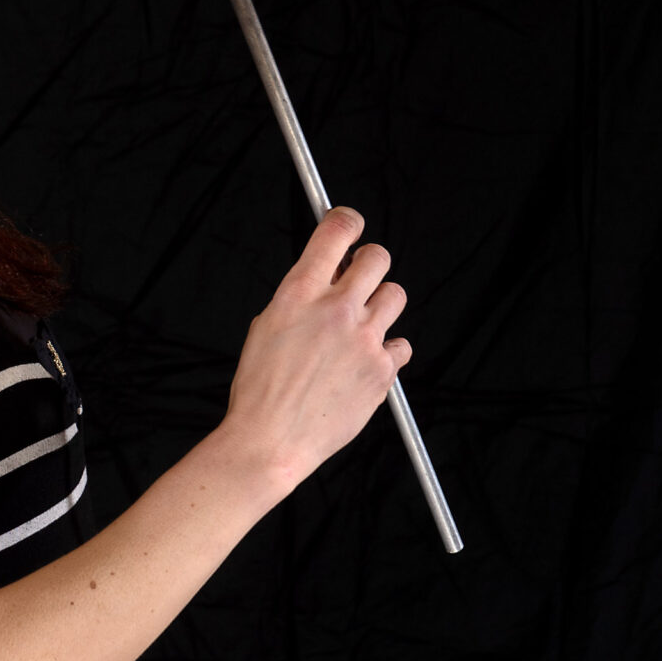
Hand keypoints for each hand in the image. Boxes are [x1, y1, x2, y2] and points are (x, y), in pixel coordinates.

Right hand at [213, 207, 409, 486]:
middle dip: (370, 262)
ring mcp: (364, 338)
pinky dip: (386, 350)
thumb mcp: (268, 325)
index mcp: (299, 292)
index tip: (350, 225)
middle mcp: (336, 308)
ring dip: (381, 304)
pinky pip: (401, 344)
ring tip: (362, 325)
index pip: (338, 231)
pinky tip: (364, 363)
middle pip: (379, 257)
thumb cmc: (261, 388)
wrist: (272, 440)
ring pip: (396, 294)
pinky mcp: (382, 369)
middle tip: (359, 278)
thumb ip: (302, 295)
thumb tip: (329, 275)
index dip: (348, 220)